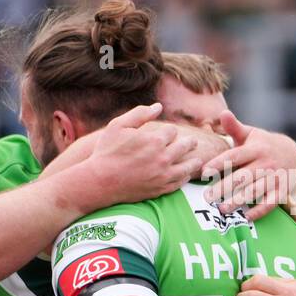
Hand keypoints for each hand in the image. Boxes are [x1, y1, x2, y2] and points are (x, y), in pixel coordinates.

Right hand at [84, 103, 203, 208]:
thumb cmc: (106, 152)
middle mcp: (163, 157)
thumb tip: (158, 106)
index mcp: (155, 140)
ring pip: (189, 165)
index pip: (173, 131)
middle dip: (188, 143)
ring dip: (194, 160)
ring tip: (197, 159)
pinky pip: (180, 182)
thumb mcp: (117, 126)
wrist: (99, 181)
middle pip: (186, 146)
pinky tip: (185, 174)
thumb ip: (139, 114)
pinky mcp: (160, 189)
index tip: (165, 134)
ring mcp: (163, 175)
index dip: (169, 132)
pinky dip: (185, 177)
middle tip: (191, 142)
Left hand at [202, 112, 295, 226]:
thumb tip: (222, 113)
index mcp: (255, 148)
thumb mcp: (250, 134)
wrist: (294, 152)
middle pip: (242, 176)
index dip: (219, 163)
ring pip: (255, 190)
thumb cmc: (262, 144)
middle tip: (207, 198)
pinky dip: (260, 210)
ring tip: (222, 209)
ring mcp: (275, 176)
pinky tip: (246, 217)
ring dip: (239, 201)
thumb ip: (234, 128)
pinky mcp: (283, 189)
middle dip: (224, 187)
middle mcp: (265, 162)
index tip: (204, 172)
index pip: (234, 156)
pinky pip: (272, 202)